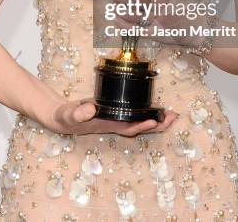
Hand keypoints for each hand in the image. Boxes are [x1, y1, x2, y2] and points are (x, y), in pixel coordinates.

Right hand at [47, 98, 178, 136]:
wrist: (63, 119)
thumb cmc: (67, 117)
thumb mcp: (69, 114)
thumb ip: (78, 112)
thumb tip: (90, 109)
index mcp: (106, 125)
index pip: (127, 127)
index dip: (141, 125)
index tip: (153, 121)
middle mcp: (114, 125)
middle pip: (139, 128)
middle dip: (157, 125)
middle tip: (173, 117)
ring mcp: (116, 121)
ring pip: (140, 123)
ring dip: (156, 121)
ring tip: (172, 115)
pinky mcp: (116, 115)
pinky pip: (135, 116)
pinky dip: (147, 114)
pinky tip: (156, 110)